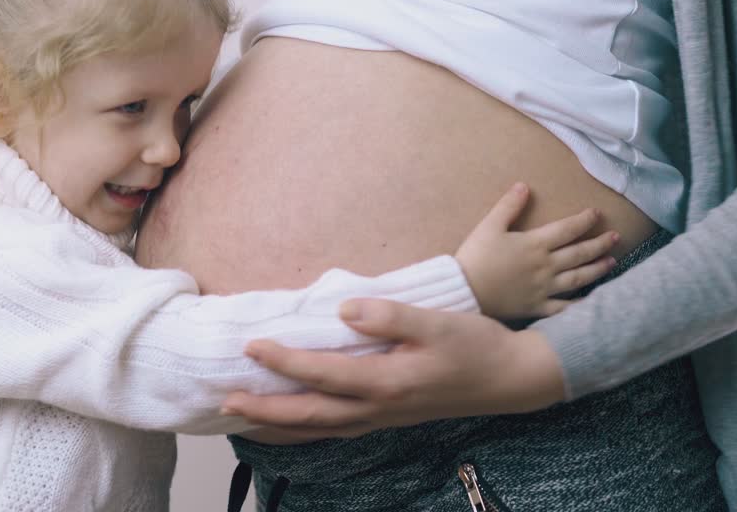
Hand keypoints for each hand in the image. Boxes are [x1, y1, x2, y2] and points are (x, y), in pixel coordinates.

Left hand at [222, 299, 565, 440]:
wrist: (511, 380)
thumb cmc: (476, 345)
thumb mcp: (438, 322)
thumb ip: (390, 315)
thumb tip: (346, 308)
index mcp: (388, 381)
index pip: (323, 374)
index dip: (283, 361)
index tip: (251, 346)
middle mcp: (379, 407)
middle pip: (309, 415)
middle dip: (264, 410)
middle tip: (225, 400)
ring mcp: (382, 417)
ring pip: (318, 428)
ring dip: (278, 426)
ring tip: (241, 420)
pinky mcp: (387, 416)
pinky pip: (334, 428)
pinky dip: (304, 429)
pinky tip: (289, 424)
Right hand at [457, 183, 617, 318]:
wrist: (464, 290)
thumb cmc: (475, 256)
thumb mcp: (489, 226)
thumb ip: (508, 206)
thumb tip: (524, 186)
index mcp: (535, 244)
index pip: (568, 229)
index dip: (584, 221)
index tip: (597, 214)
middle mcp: (546, 266)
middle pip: (579, 253)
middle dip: (599, 244)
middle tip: (616, 237)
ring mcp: (544, 288)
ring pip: (578, 278)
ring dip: (597, 269)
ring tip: (611, 262)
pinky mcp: (537, 306)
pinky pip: (564, 307)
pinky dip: (579, 305)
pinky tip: (592, 302)